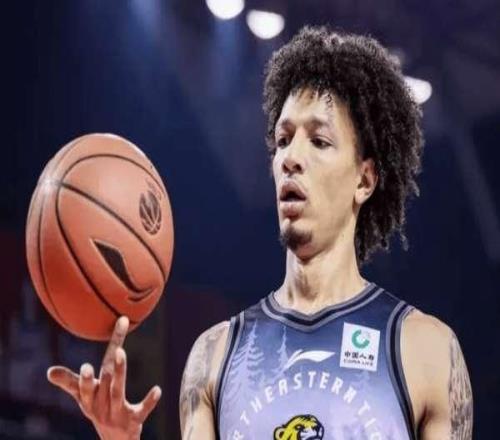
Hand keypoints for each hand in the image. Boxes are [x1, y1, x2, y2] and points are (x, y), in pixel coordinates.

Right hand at [47, 316, 161, 439]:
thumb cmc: (99, 412)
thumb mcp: (84, 400)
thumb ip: (70, 382)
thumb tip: (48, 371)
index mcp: (89, 400)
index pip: (83, 384)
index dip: (82, 375)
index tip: (76, 366)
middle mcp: (101, 407)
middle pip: (100, 385)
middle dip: (92, 376)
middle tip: (87, 363)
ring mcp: (117, 414)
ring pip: (117, 392)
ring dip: (118, 372)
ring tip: (120, 352)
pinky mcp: (134, 421)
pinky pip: (142, 411)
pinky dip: (149, 401)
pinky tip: (157, 390)